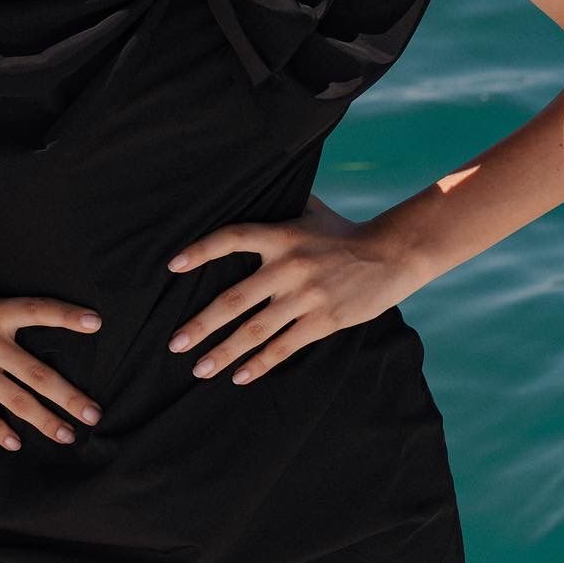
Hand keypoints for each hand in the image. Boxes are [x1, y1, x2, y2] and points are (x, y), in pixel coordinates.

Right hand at [0, 265, 105, 452]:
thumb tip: (22, 265)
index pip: (39, 310)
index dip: (67, 316)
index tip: (96, 324)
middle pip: (38, 371)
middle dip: (69, 395)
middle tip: (94, 413)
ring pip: (17, 400)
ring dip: (46, 421)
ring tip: (68, 436)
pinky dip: (1, 431)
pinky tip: (16, 444)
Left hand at [163, 195, 410, 385]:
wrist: (390, 254)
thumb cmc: (343, 231)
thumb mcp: (311, 209)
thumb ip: (280, 203)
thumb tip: (249, 185)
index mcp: (281, 234)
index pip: (232, 238)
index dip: (201, 250)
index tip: (173, 265)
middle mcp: (288, 266)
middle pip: (234, 299)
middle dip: (201, 324)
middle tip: (175, 343)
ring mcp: (305, 296)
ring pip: (255, 330)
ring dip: (223, 352)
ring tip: (199, 369)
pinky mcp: (322, 321)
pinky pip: (283, 346)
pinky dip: (260, 363)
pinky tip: (239, 377)